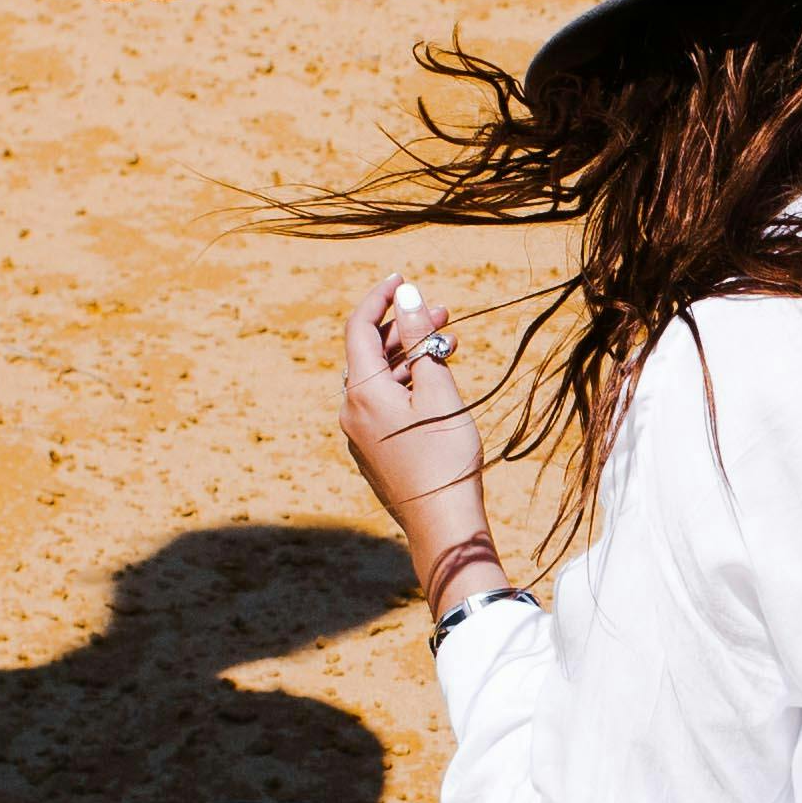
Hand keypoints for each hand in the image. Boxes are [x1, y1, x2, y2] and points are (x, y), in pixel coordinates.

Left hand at [342, 276, 500, 612]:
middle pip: (371, 351)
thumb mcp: (438, 389)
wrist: (442, 524)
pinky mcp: (373, 449)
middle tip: (443, 313)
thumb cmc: (445, 456)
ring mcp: (359, 432)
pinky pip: (384, 402)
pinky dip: (407, 383)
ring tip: (450, 345)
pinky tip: (437, 383)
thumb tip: (406, 296)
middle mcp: (351, 409)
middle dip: (406, 328)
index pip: (360, 327)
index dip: (380, 297)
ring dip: (411, 356)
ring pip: (380, 377)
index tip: (403, 278)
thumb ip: (420, 339)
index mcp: (362, 390)